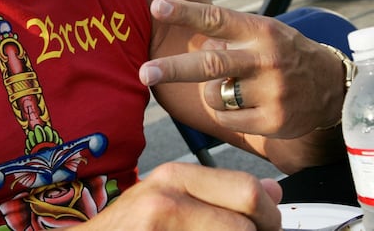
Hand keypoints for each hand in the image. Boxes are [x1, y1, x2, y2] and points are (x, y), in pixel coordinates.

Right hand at [95, 163, 281, 229]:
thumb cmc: (127, 228)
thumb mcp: (167, 197)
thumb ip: (218, 191)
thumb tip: (273, 189)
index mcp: (174, 177)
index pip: (249, 190)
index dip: (267, 216)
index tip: (262, 227)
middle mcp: (166, 200)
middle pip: (246, 224)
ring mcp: (162, 229)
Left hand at [139, 0, 342, 137]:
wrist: (331, 88)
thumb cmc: (281, 54)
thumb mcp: (260, 33)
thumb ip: (225, 34)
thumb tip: (190, 41)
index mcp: (259, 31)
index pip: (216, 18)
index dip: (185, 12)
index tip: (156, 6)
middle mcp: (265, 59)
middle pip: (210, 64)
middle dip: (173, 69)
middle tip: (145, 73)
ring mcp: (271, 92)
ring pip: (213, 95)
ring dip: (210, 92)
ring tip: (232, 87)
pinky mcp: (273, 121)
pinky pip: (225, 119)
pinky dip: (224, 113)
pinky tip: (245, 106)